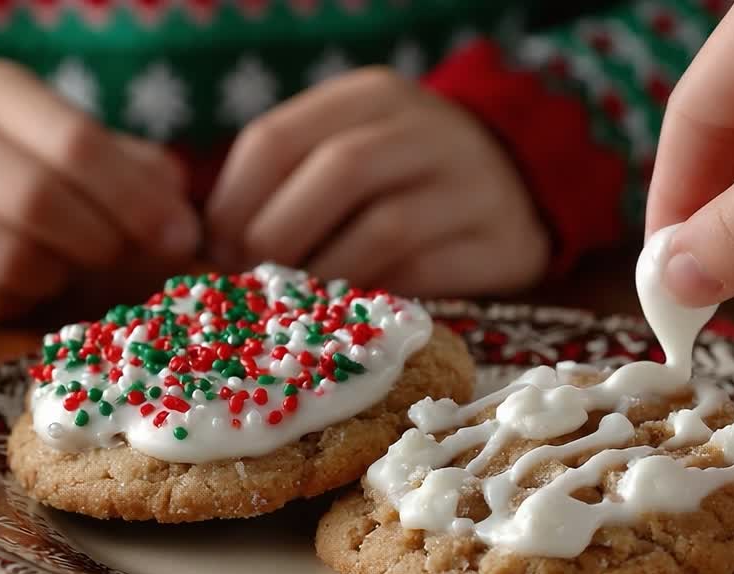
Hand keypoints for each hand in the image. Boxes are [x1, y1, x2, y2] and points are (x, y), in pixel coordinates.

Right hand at [0, 59, 199, 323]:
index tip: (178, 239)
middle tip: (122, 257)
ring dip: (59, 275)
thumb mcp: (105, 162)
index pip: (75, 144)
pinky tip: (26, 286)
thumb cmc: (55, 180)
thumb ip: (149, 183)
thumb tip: (179, 235)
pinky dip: (19, 304)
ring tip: (70, 265)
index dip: (136, 200)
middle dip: (99, 241)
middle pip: (34, 198)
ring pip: (4, 257)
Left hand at [205, 68, 548, 296]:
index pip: (279, 137)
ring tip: (296, 307)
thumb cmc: (403, 179)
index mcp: (371, 97)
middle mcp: (427, 128)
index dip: (234, 201)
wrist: (518, 188)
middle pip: (337, 171)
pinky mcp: (502, 242)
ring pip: (384, 228)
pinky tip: (352, 315)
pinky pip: (428, 275)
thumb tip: (215, 249)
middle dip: (278, 236)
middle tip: (251, 287)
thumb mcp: (350, 151)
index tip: (214, 251)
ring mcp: (472, 184)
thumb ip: (289, 182)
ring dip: (326, 275)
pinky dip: (379, 298)